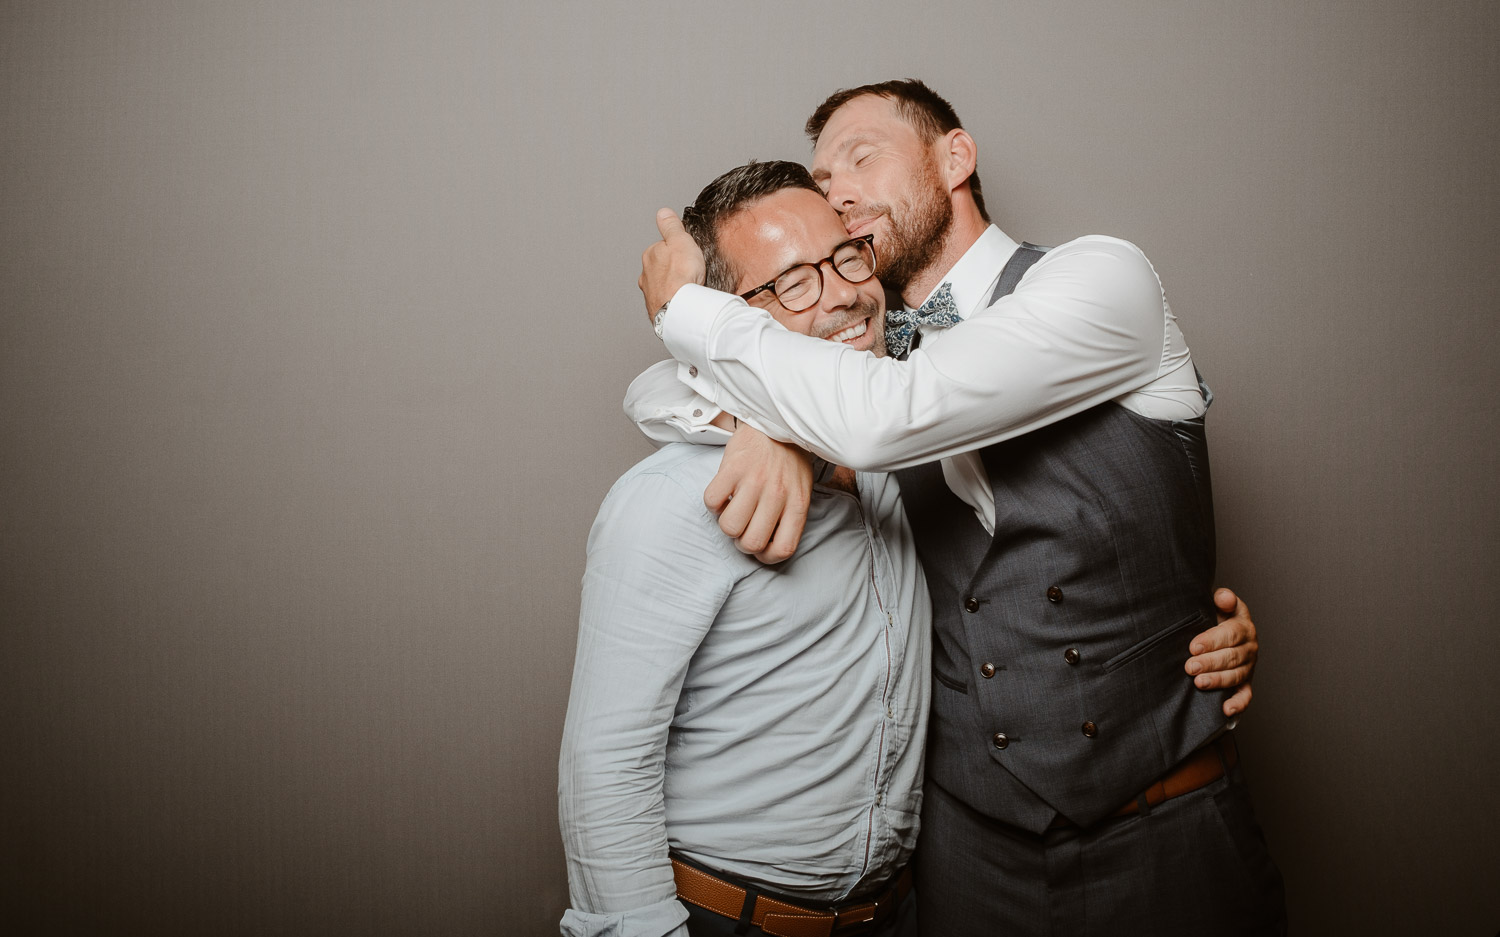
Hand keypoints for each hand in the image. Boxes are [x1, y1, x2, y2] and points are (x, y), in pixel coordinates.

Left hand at [639, 208, 705, 323]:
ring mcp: (650, 294)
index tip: (687, 254)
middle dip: (674, 270)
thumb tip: (663, 213)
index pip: (663, 247)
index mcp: (650, 255)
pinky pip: (667, 302)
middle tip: (690, 272)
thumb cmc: (681, 276)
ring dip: (673, 287)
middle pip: (662, 268)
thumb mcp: (680, 240)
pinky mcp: (657, 310)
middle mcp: (646, 275)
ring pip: (663, 286)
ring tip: (688, 289)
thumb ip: (671, 227)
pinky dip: (674, 301)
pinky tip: (684, 302)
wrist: (680, 308)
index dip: (678, 250)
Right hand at [703, 423, 812, 563]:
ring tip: (732, 508)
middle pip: (751, 543)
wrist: (777, 421)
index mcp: (797, 503)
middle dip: (742, 542)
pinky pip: (712, 502)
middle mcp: (777, 495)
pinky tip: (724, 493)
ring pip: (729, 527)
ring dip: (726, 523)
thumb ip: (790, 516)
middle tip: (743, 526)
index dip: (766, 557)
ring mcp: (754, 481)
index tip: (760, 548)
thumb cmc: (789, 460)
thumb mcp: (801, 489)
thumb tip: (770, 545)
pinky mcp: (733, 468)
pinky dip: (714, 503)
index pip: (783, 549)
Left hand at [1184, 587, 1257, 717]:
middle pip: (1232, 656)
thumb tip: (1224, 597)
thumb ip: (1222, 599)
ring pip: (1236, 675)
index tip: (1193, 647)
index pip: (1231, 633)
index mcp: (1243, 626)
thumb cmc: (1214, 617)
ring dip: (1218, 681)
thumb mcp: (1218, 605)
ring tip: (1199, 683)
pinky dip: (1238, 704)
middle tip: (1190, 667)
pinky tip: (1226, 709)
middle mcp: (1249, 647)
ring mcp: (1248, 667)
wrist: (1220, 634)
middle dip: (1210, 663)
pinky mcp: (1245, 683)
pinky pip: (1245, 695)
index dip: (1212, 640)